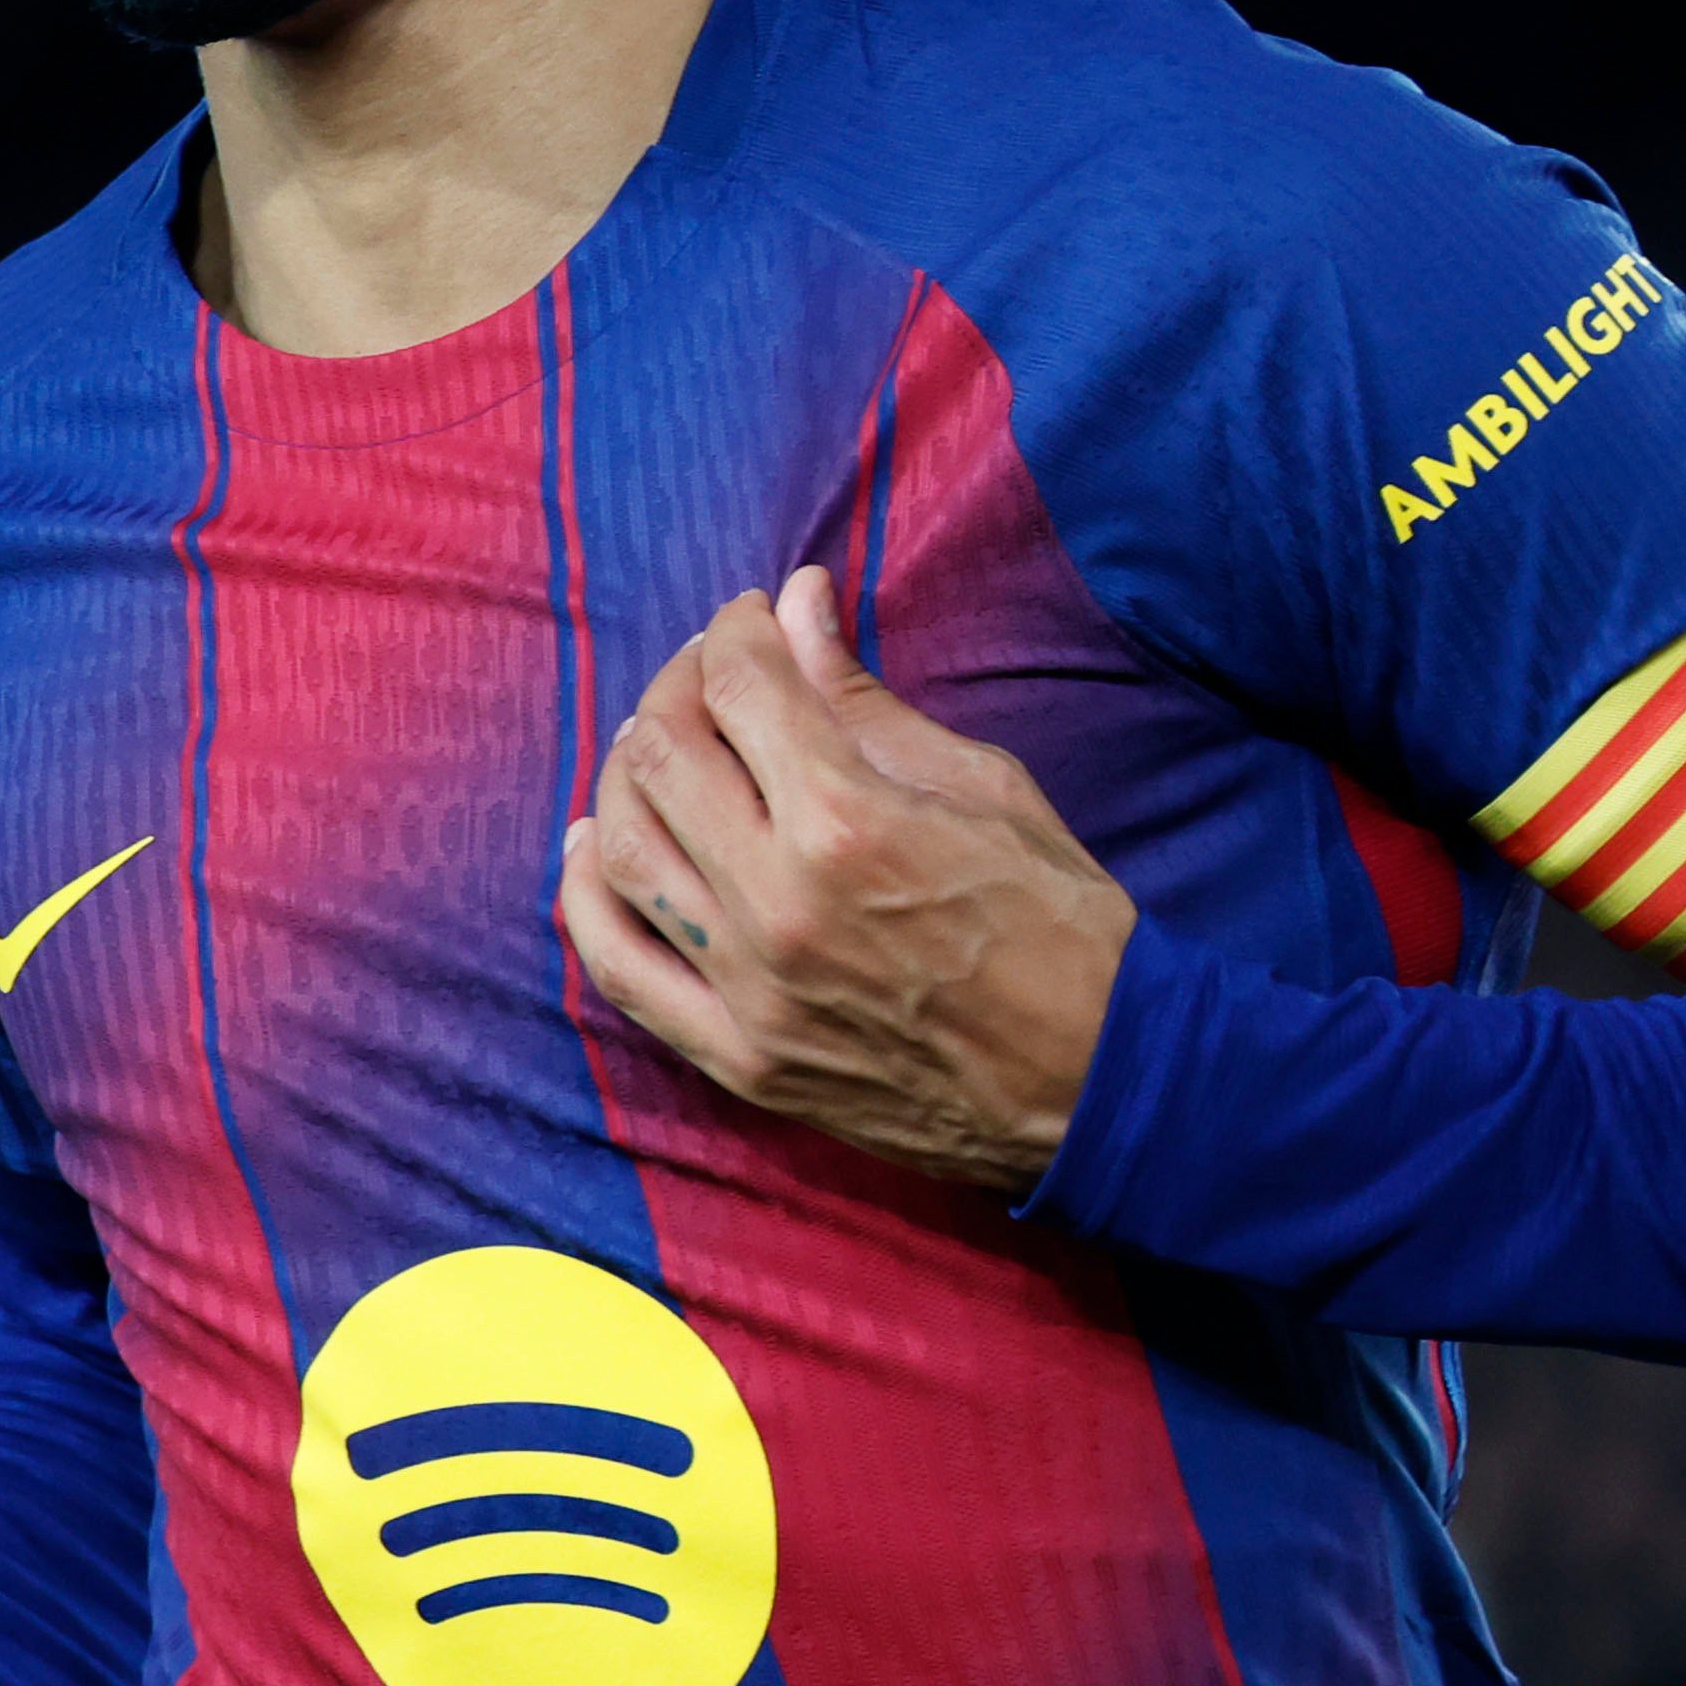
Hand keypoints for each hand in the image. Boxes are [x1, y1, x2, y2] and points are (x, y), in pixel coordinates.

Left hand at [558, 564, 1135, 1193]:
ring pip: (621, 850)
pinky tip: (593, 845)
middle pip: (661, 755)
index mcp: (848, 821)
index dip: (735, 630)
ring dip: (625, 776)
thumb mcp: (983, 786)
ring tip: (660, 750)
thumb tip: (795, 603)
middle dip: (675, 687)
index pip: (737, 685)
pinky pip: (618, 968)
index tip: (752, 622)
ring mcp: (748, 989)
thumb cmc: (1061, 924)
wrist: (1099, 1083)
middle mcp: (778, 902)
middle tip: (709, 677)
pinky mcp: (739, 1058)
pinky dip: (586, 897)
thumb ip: (865, 699)